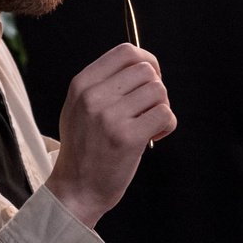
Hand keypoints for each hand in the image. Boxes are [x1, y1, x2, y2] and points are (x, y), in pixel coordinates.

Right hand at [45, 43, 175, 226]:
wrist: (75, 190)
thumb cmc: (84, 149)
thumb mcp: (78, 108)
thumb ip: (103, 84)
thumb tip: (144, 64)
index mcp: (82, 84)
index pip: (126, 52)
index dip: (147, 61)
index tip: (151, 78)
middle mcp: (94, 96)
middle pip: (146, 71)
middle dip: (156, 88)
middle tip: (149, 109)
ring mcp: (110, 116)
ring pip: (159, 91)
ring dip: (162, 108)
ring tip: (149, 125)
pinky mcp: (128, 138)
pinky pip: (165, 115)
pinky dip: (167, 125)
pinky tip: (154, 136)